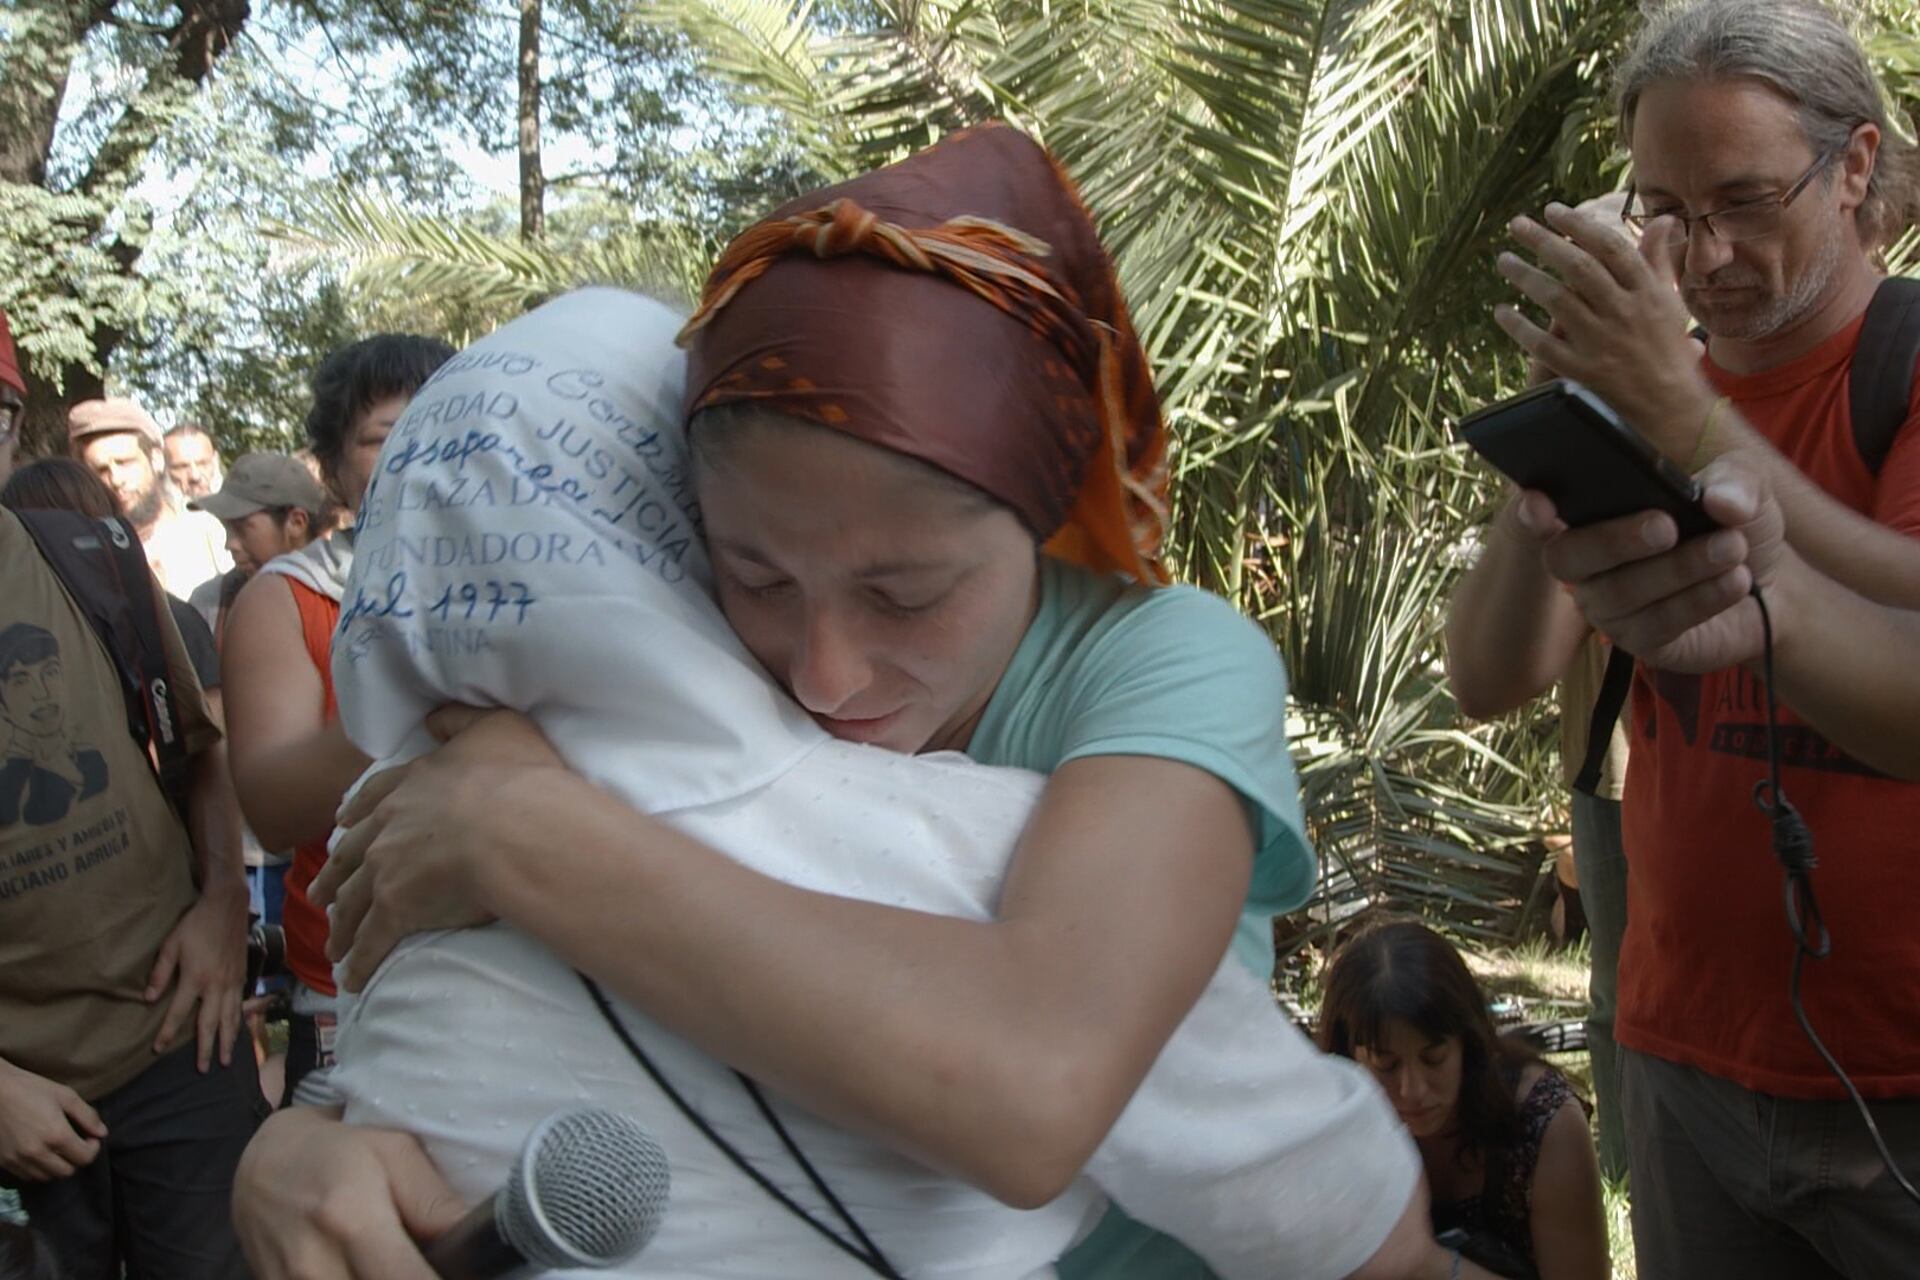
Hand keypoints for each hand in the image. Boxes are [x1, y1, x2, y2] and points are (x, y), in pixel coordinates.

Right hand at [0, 1059, 106, 1180]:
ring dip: (58, 1166)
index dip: (93, 1148)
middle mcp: (38, 1153)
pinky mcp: (5, 1162)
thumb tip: (102, 1133)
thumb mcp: (65, 1096)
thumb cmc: (30, 1089)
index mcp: (56, 1136)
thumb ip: (87, 1116)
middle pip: (67, 1171)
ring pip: (47, 1177)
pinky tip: (40, 1153)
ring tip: (58, 1149)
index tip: (91, 1138)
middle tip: (76, 1144)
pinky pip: (27, 1176)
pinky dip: (38, 1169)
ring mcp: (19, 1160)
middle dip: (76, 1159)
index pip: (85, 1158)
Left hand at [145, 883, 247, 1070]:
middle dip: (205, 1048)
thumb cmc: (195, 924)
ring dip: (227, 1041)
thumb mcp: (172, 944)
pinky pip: (240, 1005)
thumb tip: (149, 999)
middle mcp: (216, 984)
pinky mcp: (242, 976)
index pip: (178, 1013)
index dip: (168, 1033)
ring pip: (230, 1018)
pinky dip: (239, 1022)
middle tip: (203, 1069)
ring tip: (224, 1061)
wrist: (228, 906)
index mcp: (195, 978)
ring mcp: (232, 982)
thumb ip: (160, 973)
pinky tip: (237, 1033)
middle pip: (210, 1023)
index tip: (158, 1050)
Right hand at [234, 1106, 465, 1279]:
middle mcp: (315, 1264)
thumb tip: (475, 1239)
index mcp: (352, 1221)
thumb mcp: (393, 1153)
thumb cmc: (338, 1152)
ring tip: (402, 1264)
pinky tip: (372, 1271)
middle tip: (437, 1265)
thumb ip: (433, 1202)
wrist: (261, 1166)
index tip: (465, 1273)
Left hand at [312, 706, 566, 991]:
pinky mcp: (395, 909)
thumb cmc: (516, 777)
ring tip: (333, 944)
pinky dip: (359, 962)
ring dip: (340, 924)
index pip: (373, 799)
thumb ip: (461, 719)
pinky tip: (352, 979)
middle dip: (333, 876)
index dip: (356, 814)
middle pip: (349, 854)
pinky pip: (371, 941)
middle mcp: (388, 826)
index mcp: (411, 784)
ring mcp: (386, 868)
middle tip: (319, 893)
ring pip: (351, 900)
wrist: (513, 826)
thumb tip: (436, 718)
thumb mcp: (495, 725)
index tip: (341, 824)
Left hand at [1497, 202, 1713, 454]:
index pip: (1609, 247)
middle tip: (1516, 224)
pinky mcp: (1583, 370)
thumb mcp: (1668, 299)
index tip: (1552, 210)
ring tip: (1503, 260)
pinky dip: (1519, 327)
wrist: (1671, 403)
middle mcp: (1624, 312)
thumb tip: (1661, 219)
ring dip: (1525, 277)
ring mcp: (1602, 342)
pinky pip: (1542, 344)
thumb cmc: (1666, 346)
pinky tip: (1501, 311)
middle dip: (1543, 242)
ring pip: (1556, 300)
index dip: (1578, 225)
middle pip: (1578, 267)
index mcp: (1646, 290)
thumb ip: (1656, 259)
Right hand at [1524, 452, 1786, 672]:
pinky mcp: (1640, 641)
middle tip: (1665, 527)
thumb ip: (1734, 484)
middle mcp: (1588, 564)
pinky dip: (1699, 599)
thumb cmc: (1736, 527)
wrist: (1772, 586)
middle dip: (1614, 540)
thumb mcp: (1743, 490)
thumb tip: (1718, 500)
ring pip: (1622, 590)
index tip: (1537, 503)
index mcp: (1596, 516)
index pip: (1541, 513)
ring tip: (1732, 548)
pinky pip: (1657, 622)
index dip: (1530, 512)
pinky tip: (1735, 580)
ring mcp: (1608, 606)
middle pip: (1568, 557)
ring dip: (1679, 568)